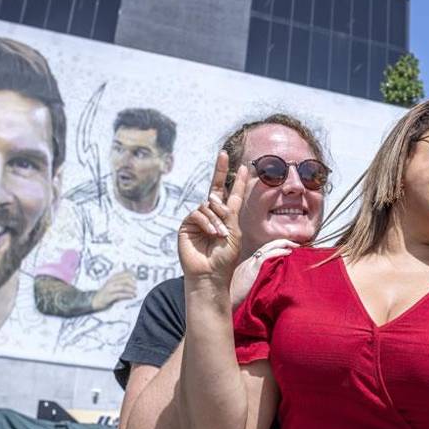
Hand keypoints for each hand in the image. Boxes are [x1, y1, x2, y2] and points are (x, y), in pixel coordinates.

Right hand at [90, 270, 137, 310]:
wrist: (95, 301)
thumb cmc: (106, 293)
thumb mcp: (114, 285)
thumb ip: (122, 282)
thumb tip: (134, 281)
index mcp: (113, 277)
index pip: (124, 273)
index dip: (132, 274)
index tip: (137, 277)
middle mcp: (111, 282)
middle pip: (125, 279)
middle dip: (133, 283)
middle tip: (136, 287)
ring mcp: (109, 289)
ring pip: (123, 287)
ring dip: (131, 290)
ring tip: (135, 293)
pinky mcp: (109, 297)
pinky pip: (120, 295)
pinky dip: (127, 295)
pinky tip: (131, 296)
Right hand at [178, 151, 247, 288]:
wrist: (211, 274)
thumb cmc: (225, 257)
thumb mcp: (234, 232)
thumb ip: (228, 213)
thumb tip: (213, 198)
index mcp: (227, 217)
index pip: (231, 193)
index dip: (236, 179)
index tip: (242, 165)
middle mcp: (212, 215)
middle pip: (215, 187)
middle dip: (220, 170)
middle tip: (223, 154)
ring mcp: (199, 219)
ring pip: (208, 205)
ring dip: (216, 219)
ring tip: (220, 235)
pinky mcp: (187, 225)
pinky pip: (197, 213)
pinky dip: (206, 223)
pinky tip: (211, 234)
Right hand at [229, 239, 297, 309]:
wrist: (223, 303)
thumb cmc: (235, 301)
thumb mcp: (247, 288)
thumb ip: (257, 282)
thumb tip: (270, 284)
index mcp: (247, 266)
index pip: (263, 251)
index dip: (275, 248)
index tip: (288, 248)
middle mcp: (249, 262)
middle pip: (266, 247)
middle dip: (281, 243)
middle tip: (295, 244)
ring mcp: (249, 265)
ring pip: (267, 248)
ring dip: (282, 245)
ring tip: (294, 245)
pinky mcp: (251, 270)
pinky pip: (266, 257)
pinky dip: (278, 252)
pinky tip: (287, 252)